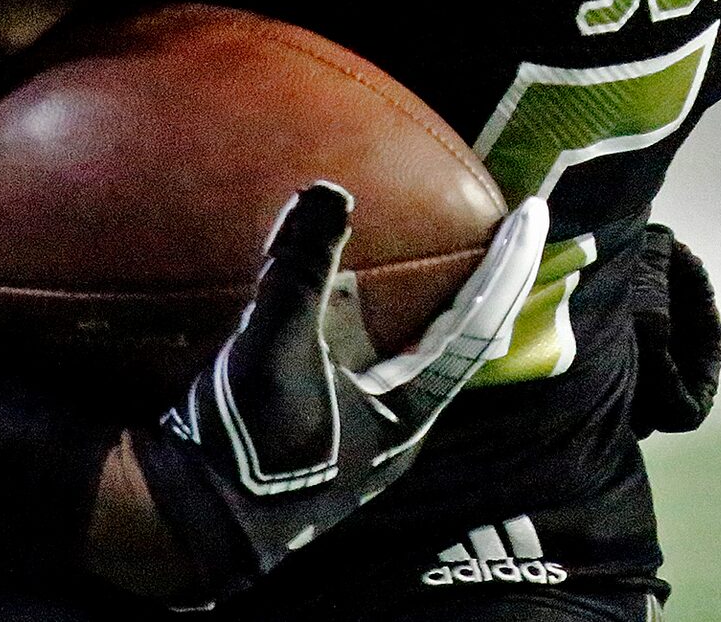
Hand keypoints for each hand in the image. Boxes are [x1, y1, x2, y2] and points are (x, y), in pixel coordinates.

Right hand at [126, 184, 547, 599]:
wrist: (187, 527)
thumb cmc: (246, 449)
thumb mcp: (272, 351)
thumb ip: (301, 271)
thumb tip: (327, 192)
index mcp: (406, 410)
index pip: (478, 325)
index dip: (508, 269)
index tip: (532, 215)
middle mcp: (394, 424)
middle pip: (456, 340)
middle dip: (476, 285)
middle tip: (495, 231)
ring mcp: (357, 433)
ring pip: (405, 354)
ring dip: (415, 304)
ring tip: (421, 249)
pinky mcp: (319, 433)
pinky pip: (356, 363)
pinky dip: (356, 320)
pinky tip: (334, 292)